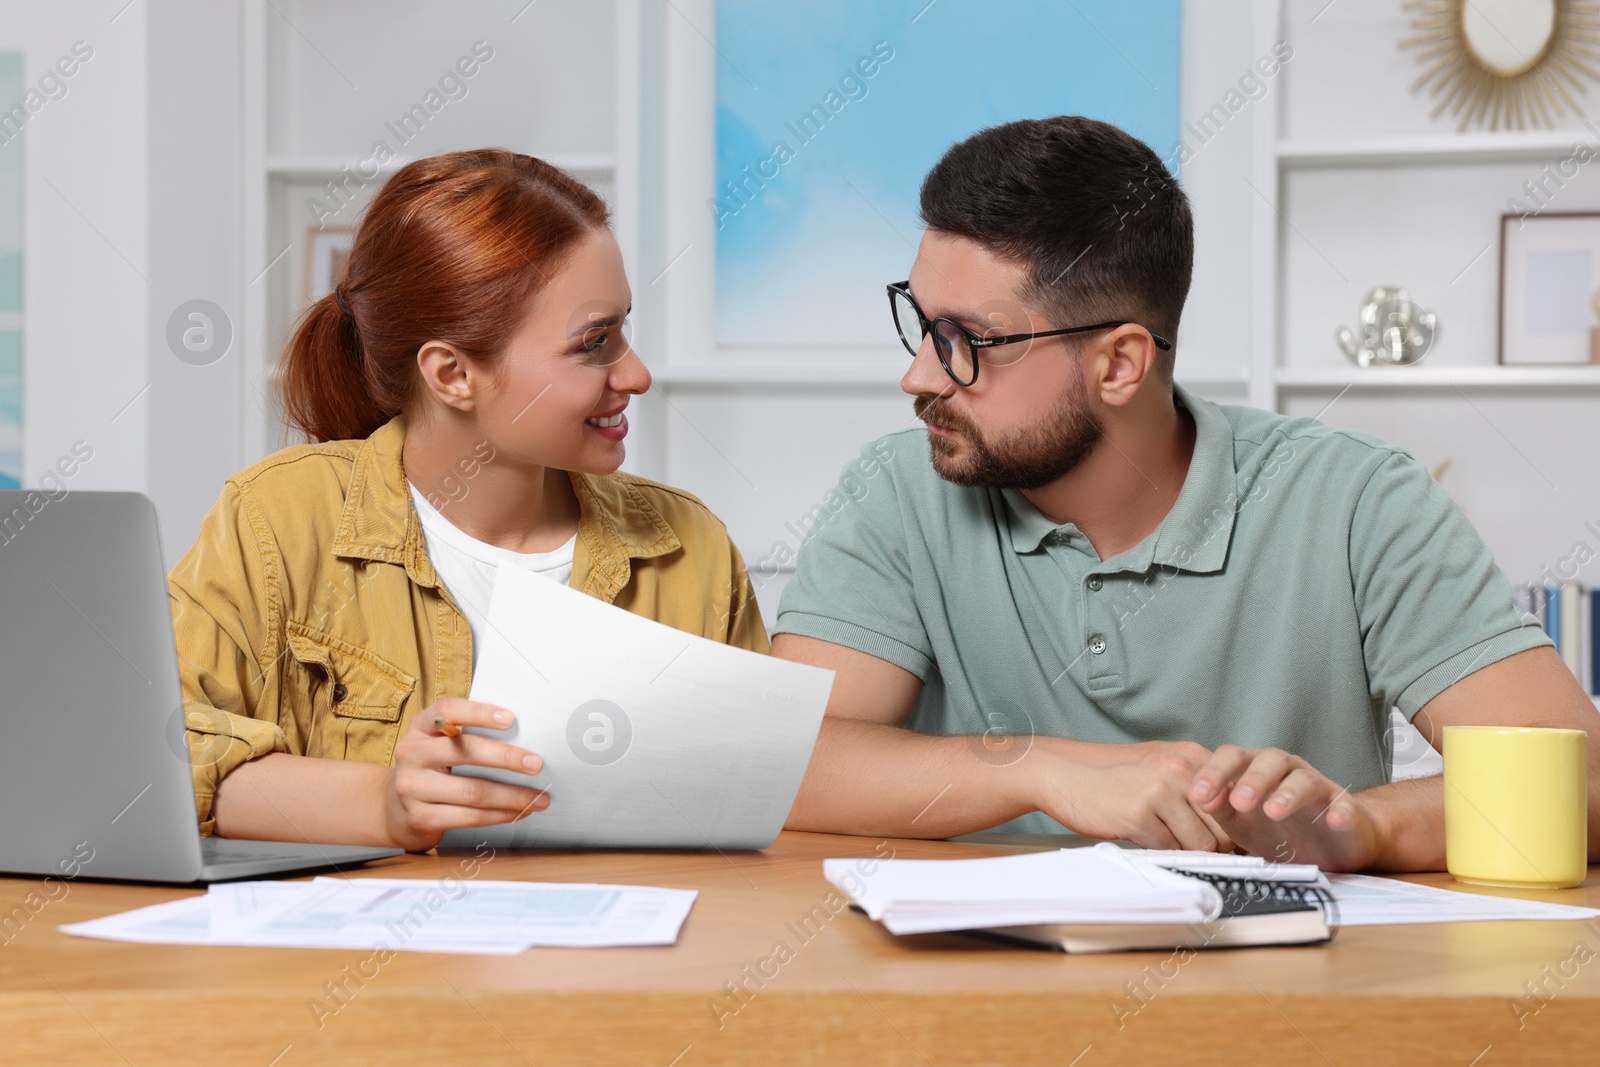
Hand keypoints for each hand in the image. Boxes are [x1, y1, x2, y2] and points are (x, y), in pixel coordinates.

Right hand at [382, 697, 548, 851]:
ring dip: (512, 796)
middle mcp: (412, 753)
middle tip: (536, 764)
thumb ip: (466, 734)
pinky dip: (500, 815)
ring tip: (538, 798)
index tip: (510, 718)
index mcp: (421, 727)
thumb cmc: (430, 768)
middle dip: (507, 758)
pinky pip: (469, 816)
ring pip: (473, 791)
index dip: (480, 712)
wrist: (394, 807)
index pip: (448, 711)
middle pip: (466, 752)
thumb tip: (523, 737)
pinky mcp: (420, 817)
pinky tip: (517, 812)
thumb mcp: (438, 742)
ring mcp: (413, 787)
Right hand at [1036, 739, 1232, 851]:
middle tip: (1195, 847)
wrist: (1062, 772)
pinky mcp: (1140, 815)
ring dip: (1185, 850)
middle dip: (1213, 844)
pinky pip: (1169, 849)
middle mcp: (1180, 769)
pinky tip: (1142, 835)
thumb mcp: (1160, 765)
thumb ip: (1194, 783)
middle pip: (1223, 825)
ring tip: (1163, 837)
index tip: (1224, 838)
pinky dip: (1160, 850)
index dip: (1230, 825)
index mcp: (1191, 755)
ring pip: (1200, 843)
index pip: (1235, 800)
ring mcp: (1160, 791)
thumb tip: (1229, 820)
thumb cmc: (1111, 773)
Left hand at [1188, 745, 1377, 870]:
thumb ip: (1218, 807)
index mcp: (1256, 769)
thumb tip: (1199, 798)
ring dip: (1288, 793)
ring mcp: (1317, 787)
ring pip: (1304, 779)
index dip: (1214, 772)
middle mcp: (1286, 771)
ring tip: (1274, 811)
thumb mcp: (1239, 820)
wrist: (1329, 842)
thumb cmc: (1277, 828)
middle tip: (1239, 802)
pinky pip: (1344, 806)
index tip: (1198, 795)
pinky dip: (1339, 812)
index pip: (1232, 757)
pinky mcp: (1344, 808)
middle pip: (1269, 760)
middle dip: (1252, 779)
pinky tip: (1332, 821)